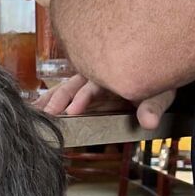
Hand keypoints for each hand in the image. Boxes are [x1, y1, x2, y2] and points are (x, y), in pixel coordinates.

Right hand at [35, 74, 175, 128]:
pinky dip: (49, 100)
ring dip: (50, 101)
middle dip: (60, 98)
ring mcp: (88, 83)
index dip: (83, 97)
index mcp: (113, 74)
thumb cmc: (156, 82)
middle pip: (73, 85)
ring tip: (35, 113)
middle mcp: (97, 76)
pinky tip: (35, 109)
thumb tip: (149, 122)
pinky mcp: (83, 92)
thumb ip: (153, 105)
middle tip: (49, 113)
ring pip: (65, 88)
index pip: (94, 85)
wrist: (154, 76)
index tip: (74, 109)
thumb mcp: (159, 92)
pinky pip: (63, 93)